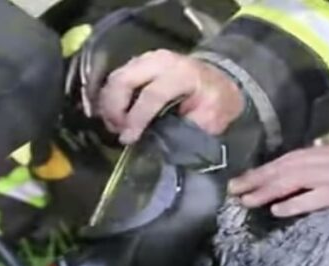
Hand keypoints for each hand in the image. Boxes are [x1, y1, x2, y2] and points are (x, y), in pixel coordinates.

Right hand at [97, 49, 244, 143]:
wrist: (220, 79)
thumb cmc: (216, 102)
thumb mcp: (212, 119)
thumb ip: (187, 129)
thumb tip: (160, 142)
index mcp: (182, 74)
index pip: (152, 94)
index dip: (136, 118)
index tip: (128, 139)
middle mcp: (161, 61)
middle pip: (124, 80)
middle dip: (114, 109)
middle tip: (117, 131)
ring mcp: (147, 58)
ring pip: (115, 78)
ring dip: (109, 104)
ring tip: (115, 126)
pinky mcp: (138, 62)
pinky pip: (115, 78)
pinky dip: (110, 98)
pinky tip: (115, 116)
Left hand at [228, 139, 328, 217]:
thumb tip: (324, 185)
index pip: (299, 155)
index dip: (271, 167)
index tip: (249, 178)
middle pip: (290, 164)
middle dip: (260, 176)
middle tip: (233, 190)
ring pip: (297, 177)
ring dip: (268, 189)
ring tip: (245, 200)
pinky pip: (318, 196)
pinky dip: (296, 203)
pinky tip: (278, 212)